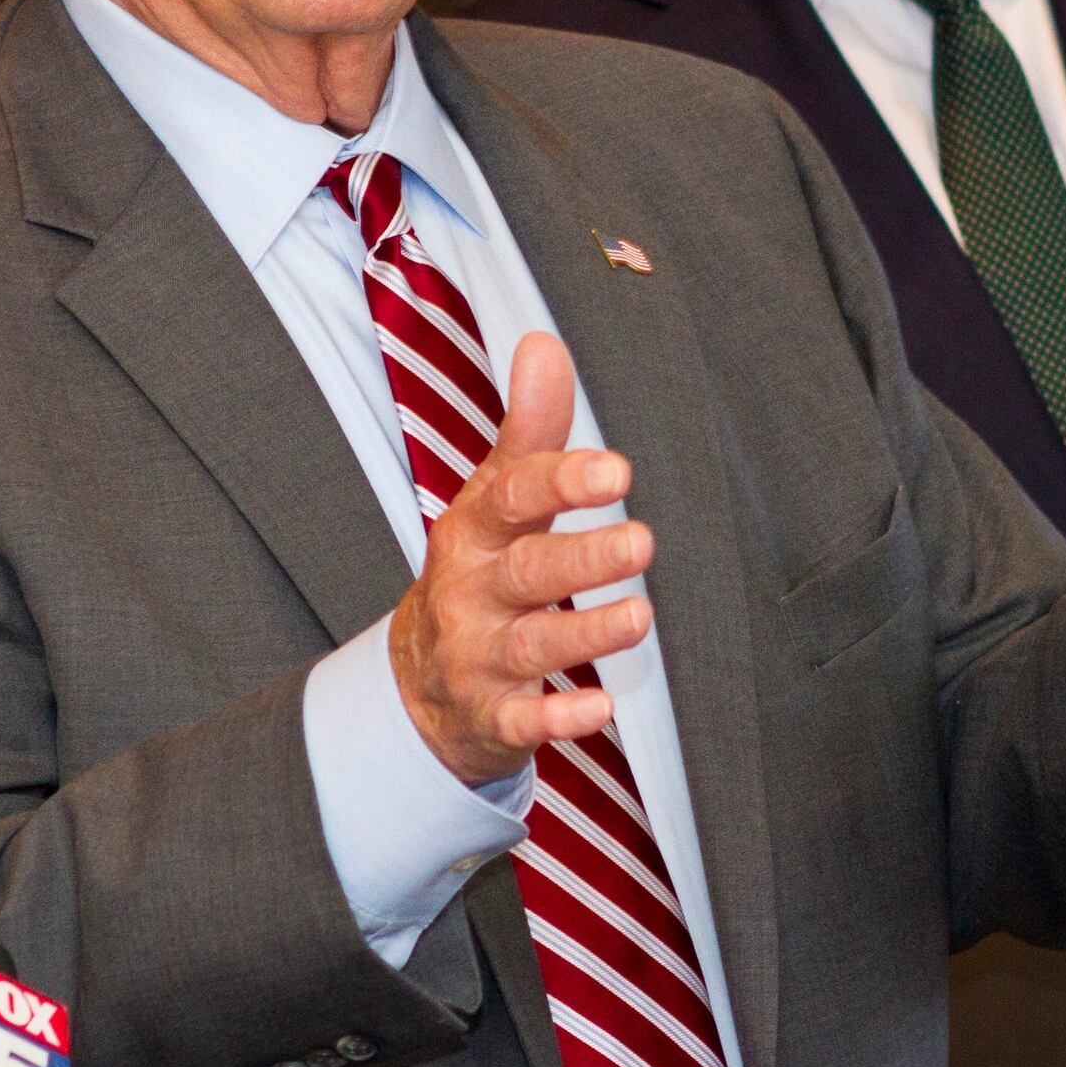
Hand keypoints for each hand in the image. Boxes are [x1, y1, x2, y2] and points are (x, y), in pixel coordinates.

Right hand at [389, 331, 654, 785]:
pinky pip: (523, 723)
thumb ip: (530, 429)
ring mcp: (479, 656)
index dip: (563, 481)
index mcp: (476, 528)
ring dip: (586, 633)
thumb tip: (544, 343)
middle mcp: (473, 591)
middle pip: (529, 571)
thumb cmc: (479, 567)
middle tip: (644, 542)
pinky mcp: (494, 716)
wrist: (422, 679)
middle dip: (584, 558)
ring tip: (640, 617)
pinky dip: (559, 720)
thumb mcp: (495, 496)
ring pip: (533, 646)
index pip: (515, 496)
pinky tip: (601, 711)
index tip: (617, 471)